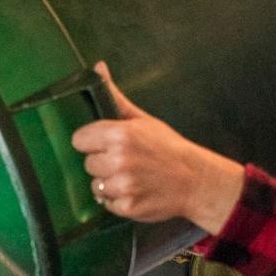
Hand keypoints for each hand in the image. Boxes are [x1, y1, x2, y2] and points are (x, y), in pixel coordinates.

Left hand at [71, 62, 244, 234]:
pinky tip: (135, 192)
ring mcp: (123, 185)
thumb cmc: (168, 148)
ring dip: (109, 184)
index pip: (79, 139)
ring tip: (130, 178)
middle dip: (102, 163)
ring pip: (96, 186)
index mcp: (120, 134)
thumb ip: (116, 97)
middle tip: (124, 162)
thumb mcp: (144, 120)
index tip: (103, 144)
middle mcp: (119, 160)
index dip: (91, 142)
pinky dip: (118, 201)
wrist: (195, 180)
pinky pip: (107, 204)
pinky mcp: (127, 207)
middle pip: (87, 163)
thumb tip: (98, 68)